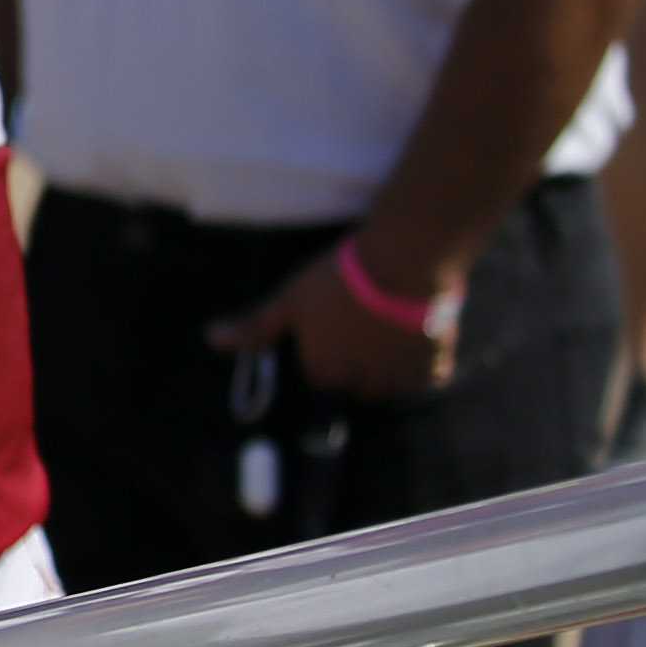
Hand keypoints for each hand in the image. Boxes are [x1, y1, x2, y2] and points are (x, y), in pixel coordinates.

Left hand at [210, 239, 455, 397]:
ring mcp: (399, 379)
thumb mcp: (288, 299)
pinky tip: (417, 332)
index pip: (319, 371)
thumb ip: (255, 326)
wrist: (402, 262)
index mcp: (324, 370)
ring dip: (388, 364)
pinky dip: (424, 361)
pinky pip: (427, 375)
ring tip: (389, 325)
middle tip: (363, 317)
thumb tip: (211, 340)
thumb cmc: (338, 278)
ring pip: (389, 383)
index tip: (332, 317)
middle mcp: (360, 384)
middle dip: (356, 358)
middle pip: (354, 380)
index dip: (324, 343)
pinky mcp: (434, 367)